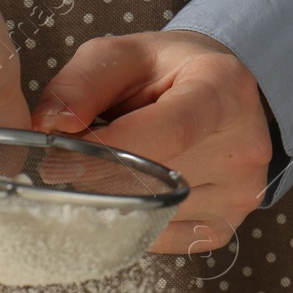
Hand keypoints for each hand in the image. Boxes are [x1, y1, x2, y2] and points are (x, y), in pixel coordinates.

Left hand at [31, 30, 273, 253]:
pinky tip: (139, 189)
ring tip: (121, 165)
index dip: (106, 153)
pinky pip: (160, 237)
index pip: (166, 133)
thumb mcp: (123, 55)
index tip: (58, 160)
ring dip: (117, 197)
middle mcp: (243, 145)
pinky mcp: (224, 228)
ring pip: (152, 213)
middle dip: (100, 174)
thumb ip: (81, 84)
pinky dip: (136, 218)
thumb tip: (49, 126)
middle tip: (78, 158)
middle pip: (154, 180)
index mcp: (222, 90)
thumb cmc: (167, 73)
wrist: (218, 95)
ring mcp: (240, 193)